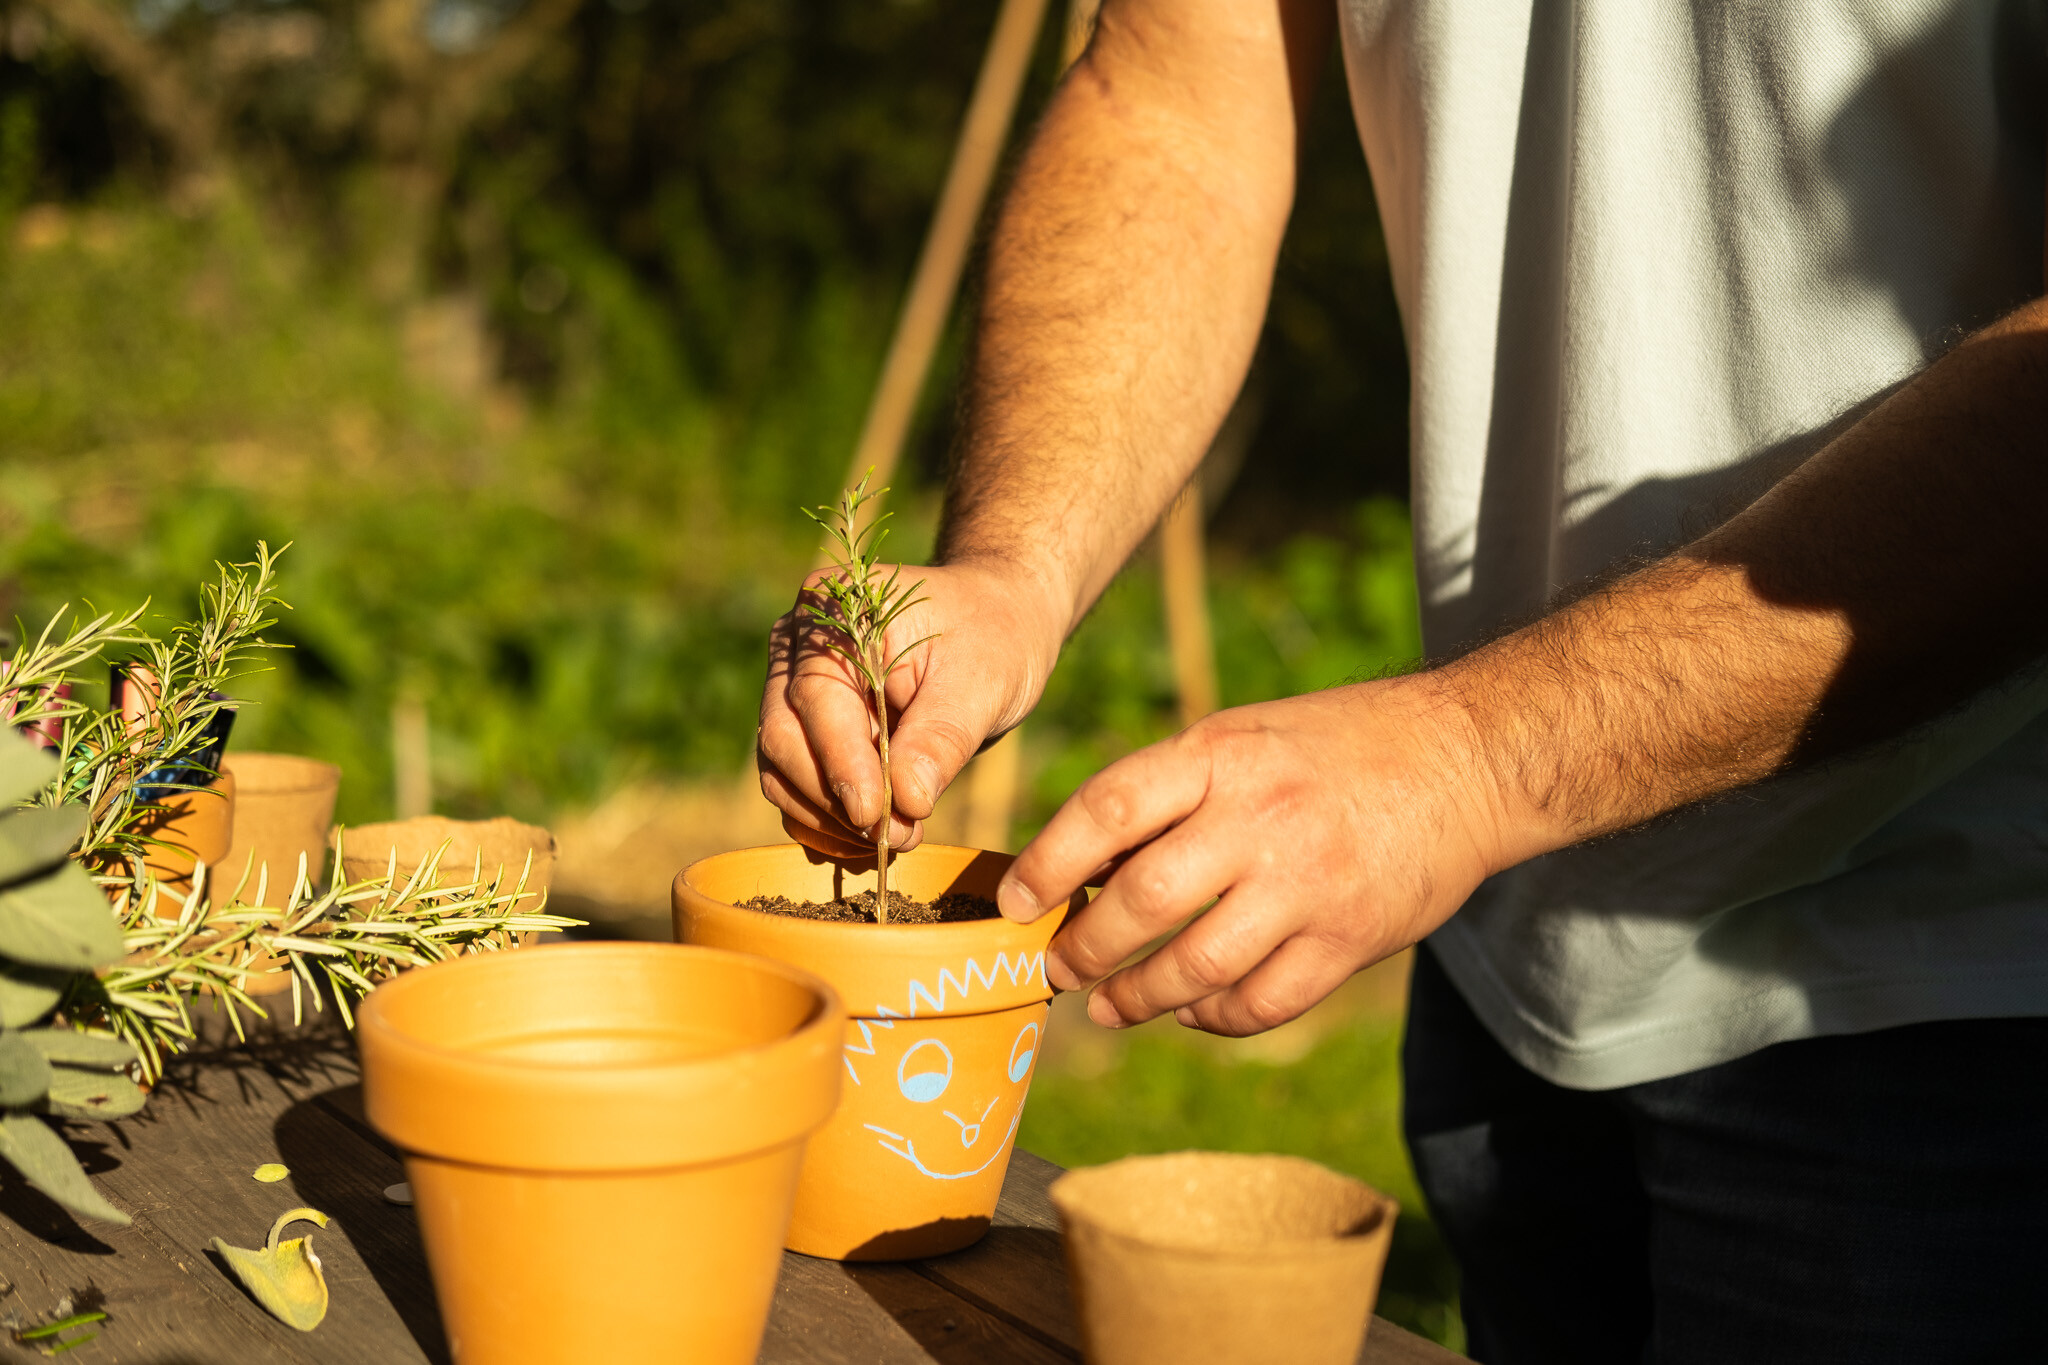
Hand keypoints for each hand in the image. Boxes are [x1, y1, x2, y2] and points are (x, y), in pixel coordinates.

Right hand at [759, 559, 1066, 857]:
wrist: (998, 626)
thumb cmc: (992, 639)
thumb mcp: (981, 682)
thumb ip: (940, 738)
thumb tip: (905, 802)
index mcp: (836, 612)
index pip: (817, 698)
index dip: (841, 763)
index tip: (873, 815)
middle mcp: (798, 649)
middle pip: (784, 738)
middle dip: (834, 799)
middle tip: (895, 837)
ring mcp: (794, 692)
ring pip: (781, 770)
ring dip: (829, 820)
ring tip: (894, 839)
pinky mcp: (807, 733)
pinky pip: (795, 788)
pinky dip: (826, 824)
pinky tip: (873, 842)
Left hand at [994, 676, 1508, 1035]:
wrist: (1471, 758)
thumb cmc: (1338, 745)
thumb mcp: (1247, 736)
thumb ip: (1174, 793)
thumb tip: (1087, 869)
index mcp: (1223, 754)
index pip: (1109, 809)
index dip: (1049, 863)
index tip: (1016, 903)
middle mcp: (1261, 818)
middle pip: (1143, 902)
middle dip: (1083, 948)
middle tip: (1057, 969)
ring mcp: (1309, 884)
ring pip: (1197, 966)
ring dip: (1139, 998)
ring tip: (1110, 1007)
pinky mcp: (1350, 939)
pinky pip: (1262, 1002)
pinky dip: (1215, 1018)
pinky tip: (1194, 1011)